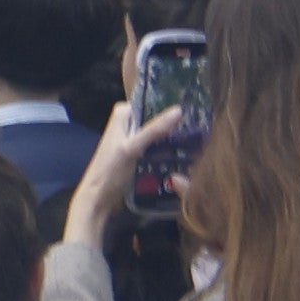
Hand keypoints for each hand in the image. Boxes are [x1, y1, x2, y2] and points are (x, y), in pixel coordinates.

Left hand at [70, 97, 193, 251]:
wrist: (98, 199)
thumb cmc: (111, 170)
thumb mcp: (133, 147)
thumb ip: (154, 130)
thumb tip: (179, 110)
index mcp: (121, 115)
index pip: (148, 101)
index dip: (166, 102)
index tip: (192, 105)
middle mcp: (127, 125)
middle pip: (154, 119)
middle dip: (173, 123)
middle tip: (201, 126)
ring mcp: (133, 142)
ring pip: (157, 135)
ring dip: (173, 138)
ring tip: (200, 140)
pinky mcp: (138, 157)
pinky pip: (157, 149)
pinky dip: (168, 151)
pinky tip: (186, 156)